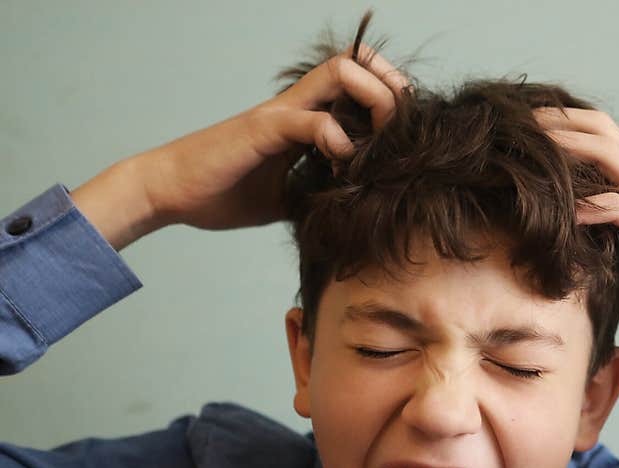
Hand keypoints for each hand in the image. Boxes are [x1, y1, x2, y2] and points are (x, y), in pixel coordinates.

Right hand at [136, 43, 409, 231]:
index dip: (386, 99)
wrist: (170, 192)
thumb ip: (316, 190)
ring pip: (340, 75)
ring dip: (373, 101)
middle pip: (357, 64)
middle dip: (392, 89)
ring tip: (379, 143)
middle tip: (403, 130)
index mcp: (301, 120)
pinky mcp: (263, 130)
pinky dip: (339, 142)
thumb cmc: (222, 193)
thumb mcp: (285, 197)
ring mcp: (279, 114)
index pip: (355, 85)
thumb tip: (350, 208)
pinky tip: (342, 169)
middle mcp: (294, 107)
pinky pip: (313, 121)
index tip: (400, 134)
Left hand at [533, 107, 618, 343]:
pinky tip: (566, 212)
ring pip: (611, 159)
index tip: (536, 133)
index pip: (607, 145)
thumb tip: (612, 299)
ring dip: (570, 151)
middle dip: (563, 124)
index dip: (573, 131)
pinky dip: (593, 207)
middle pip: (603, 135)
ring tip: (530, 149)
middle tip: (521, 122)